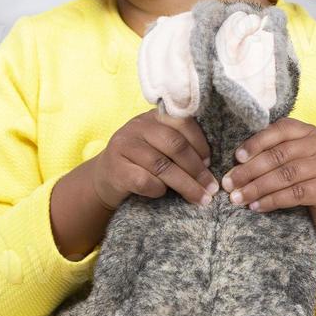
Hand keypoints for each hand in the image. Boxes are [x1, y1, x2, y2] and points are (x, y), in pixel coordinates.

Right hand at [89, 108, 218, 209]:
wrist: (104, 178)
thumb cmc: (140, 163)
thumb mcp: (158, 146)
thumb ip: (179, 145)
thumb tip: (210, 164)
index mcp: (153, 117)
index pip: (182, 122)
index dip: (200, 143)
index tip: (210, 163)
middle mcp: (137, 126)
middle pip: (175, 145)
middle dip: (197, 169)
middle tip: (211, 187)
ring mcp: (124, 146)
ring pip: (162, 165)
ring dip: (186, 185)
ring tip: (201, 198)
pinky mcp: (116, 169)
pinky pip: (145, 181)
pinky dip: (159, 190)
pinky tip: (163, 194)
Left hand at [220, 118, 315, 240]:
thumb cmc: (306, 182)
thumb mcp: (292, 162)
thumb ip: (272, 155)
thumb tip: (235, 163)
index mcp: (309, 132)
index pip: (280, 130)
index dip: (256, 142)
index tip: (236, 157)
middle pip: (279, 155)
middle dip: (250, 170)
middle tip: (229, 183)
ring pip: (286, 175)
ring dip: (257, 188)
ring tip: (237, 198)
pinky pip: (296, 194)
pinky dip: (272, 201)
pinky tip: (256, 206)